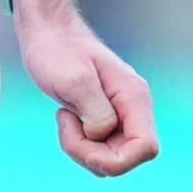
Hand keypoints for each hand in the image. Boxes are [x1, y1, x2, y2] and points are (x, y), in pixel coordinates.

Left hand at [12, 0, 156, 176]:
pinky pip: (98, 149)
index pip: (145, 148)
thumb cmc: (57, 50)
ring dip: (81, 148)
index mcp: (133, 97)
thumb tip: (103, 134)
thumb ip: (95, 112)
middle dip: (91, 153)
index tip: (86, 137)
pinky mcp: (104, 119)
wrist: (47, 32)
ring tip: (65, 117)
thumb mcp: (74, 81)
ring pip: (110, 158)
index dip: (116, 159)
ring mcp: (120, 115)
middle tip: (66, 124)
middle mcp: (132, 108)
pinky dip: (78, 143)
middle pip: (125, 158)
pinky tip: (67, 118)